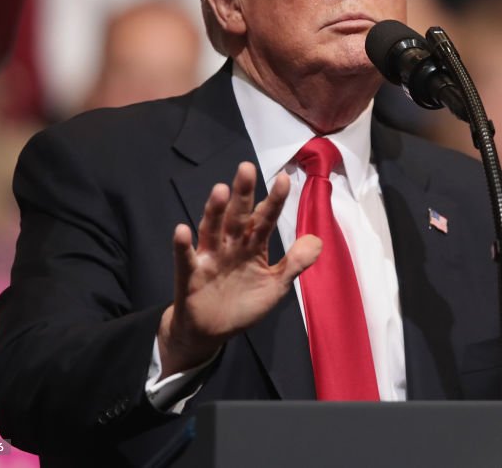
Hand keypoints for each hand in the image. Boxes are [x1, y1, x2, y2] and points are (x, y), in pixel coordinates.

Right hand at [157, 162, 321, 376]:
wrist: (212, 332)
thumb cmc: (243, 304)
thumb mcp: (275, 286)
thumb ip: (294, 264)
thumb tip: (318, 241)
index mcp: (253, 245)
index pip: (265, 219)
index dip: (274, 201)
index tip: (284, 179)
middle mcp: (231, 245)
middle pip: (238, 216)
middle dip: (243, 193)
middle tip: (247, 168)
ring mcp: (210, 257)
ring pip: (212, 229)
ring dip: (214, 210)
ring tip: (220, 190)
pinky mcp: (190, 274)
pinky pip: (186, 258)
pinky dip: (183, 245)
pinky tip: (183, 230)